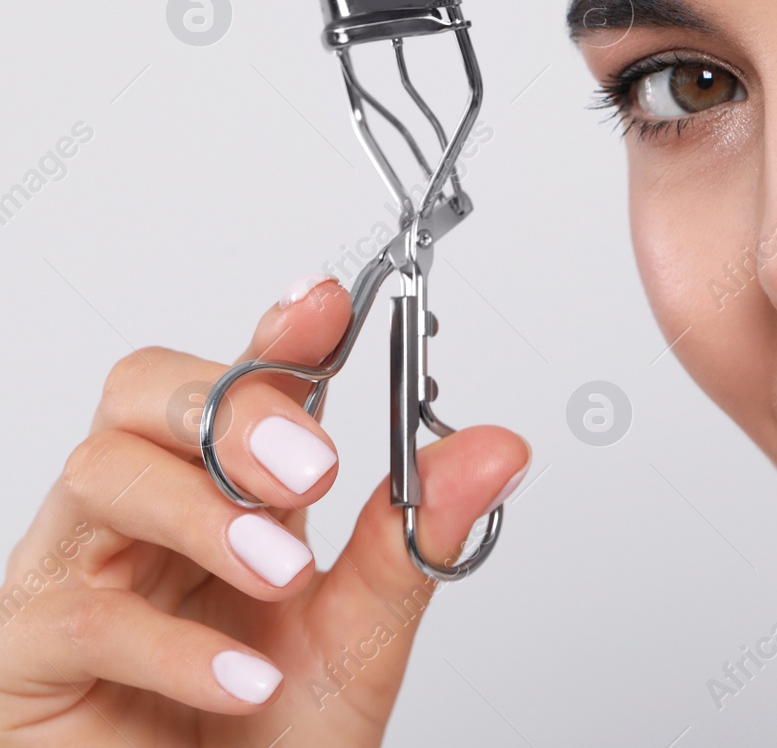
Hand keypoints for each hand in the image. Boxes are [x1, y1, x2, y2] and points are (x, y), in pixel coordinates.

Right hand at [0, 277, 529, 745]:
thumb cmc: (272, 740)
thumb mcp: (363, 632)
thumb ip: (415, 538)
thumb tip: (496, 449)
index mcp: (225, 493)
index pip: (236, 382)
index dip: (275, 334)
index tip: (326, 306)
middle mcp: (143, 518)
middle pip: (144, 394)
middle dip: (234, 411)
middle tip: (314, 467)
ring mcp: (78, 577)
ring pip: (102, 476)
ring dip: (204, 516)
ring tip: (282, 574)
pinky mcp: (30, 658)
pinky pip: (80, 615)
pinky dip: (174, 645)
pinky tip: (240, 679)